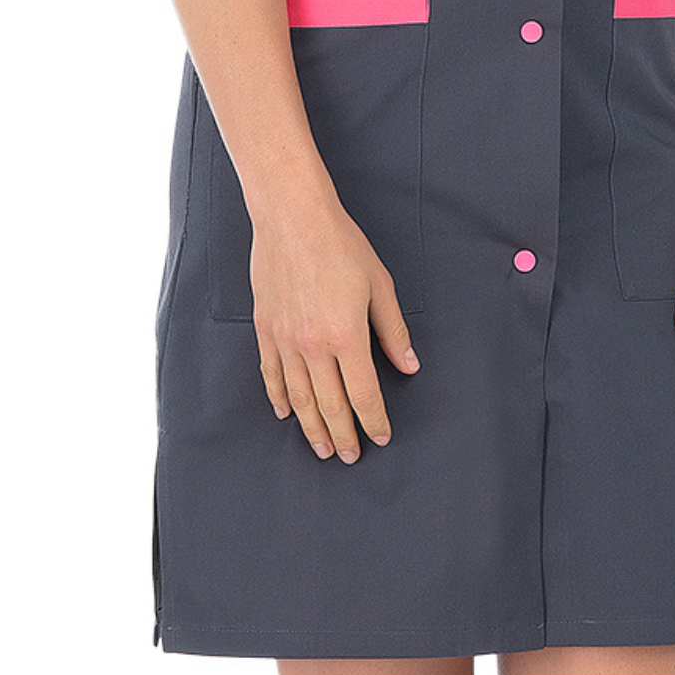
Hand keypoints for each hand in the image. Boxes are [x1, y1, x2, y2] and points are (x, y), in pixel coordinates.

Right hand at [248, 192, 419, 462]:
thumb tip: (409, 365)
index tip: (381, 436)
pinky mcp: (266, 328)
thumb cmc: (341, 245)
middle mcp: (313, 345)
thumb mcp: (380, 285)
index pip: (364, 394)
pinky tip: (286, 412)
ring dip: (311, 427)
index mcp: (347, 336)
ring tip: (321, 447)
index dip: (374, 420)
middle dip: (343, 434)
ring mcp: (285, 339)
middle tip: (349, 456)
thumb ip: (393, 331)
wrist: (293, 217)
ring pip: (299, 397)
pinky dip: (279, 397)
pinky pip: (272, 373)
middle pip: (330, 404)